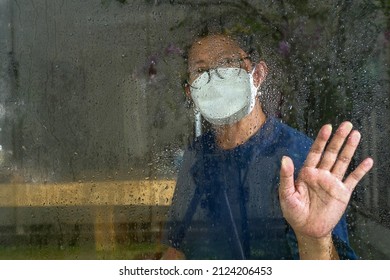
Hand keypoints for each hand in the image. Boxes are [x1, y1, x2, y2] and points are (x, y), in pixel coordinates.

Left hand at [279, 121, 372, 239]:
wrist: (307, 229)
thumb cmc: (293, 212)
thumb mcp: (286, 194)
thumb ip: (286, 176)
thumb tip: (284, 158)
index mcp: (306, 172)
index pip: (315, 152)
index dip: (321, 139)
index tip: (327, 127)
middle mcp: (321, 174)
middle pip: (331, 153)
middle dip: (338, 139)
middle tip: (346, 124)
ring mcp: (332, 183)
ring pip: (342, 162)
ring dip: (349, 149)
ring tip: (356, 134)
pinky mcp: (342, 193)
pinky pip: (353, 179)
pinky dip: (360, 170)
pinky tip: (367, 160)